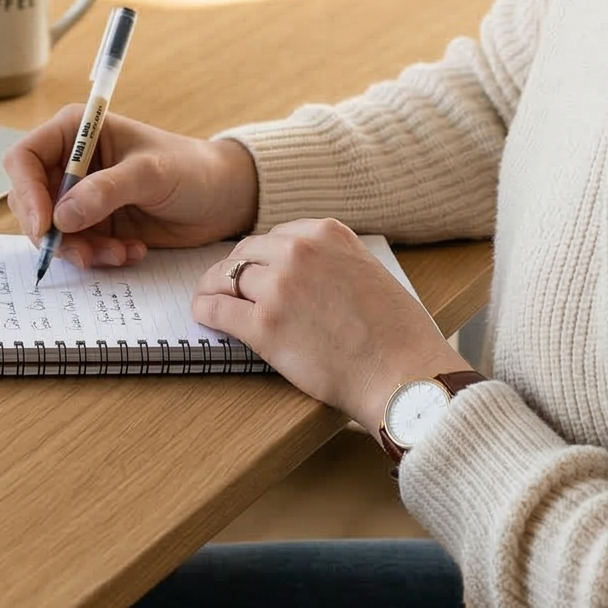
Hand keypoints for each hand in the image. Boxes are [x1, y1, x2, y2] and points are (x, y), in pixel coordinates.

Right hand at [2, 105, 258, 268]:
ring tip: (119, 253)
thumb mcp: (151, 173)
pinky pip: (77, 248)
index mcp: (75, 132)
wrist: (222, 198)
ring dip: (80, 250)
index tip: (46, 226)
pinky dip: (99, 256)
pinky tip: (131, 252)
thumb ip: (106, 190)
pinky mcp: (94, 225)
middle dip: (53, 232)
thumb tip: (61, 217)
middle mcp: (70, 163)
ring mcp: (80, 197)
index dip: (27, 192)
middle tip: (85, 253)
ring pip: (51, 231)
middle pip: (30, 200)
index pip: (25, 158)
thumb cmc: (191, 169)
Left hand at [191, 217, 468, 422]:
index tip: (256, 270)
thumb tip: (303, 273)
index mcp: (328, 233)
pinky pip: (216, 308)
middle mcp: (300, 250)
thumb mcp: (369, 272)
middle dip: (235, 270)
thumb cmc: (397, 335)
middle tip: (227, 287)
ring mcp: (279, 285)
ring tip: (210, 300)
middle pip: (246, 252)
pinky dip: (204, 310)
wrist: (404, 374)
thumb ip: (334, 262)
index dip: (262, 257)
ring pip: (226, 276)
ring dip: (214, 288)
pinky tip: (203, 316)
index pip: (277, 235)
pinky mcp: (263, 324)